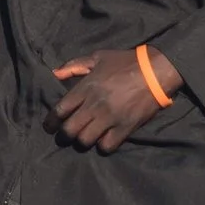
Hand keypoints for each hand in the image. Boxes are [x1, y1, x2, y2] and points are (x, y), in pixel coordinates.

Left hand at [46, 45, 179, 152]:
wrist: (155, 72)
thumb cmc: (124, 63)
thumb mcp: (97, 58)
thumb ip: (74, 66)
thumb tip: (55, 73)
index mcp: (86, 87)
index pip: (60, 109)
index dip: (51, 121)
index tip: (48, 127)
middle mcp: (95, 105)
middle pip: (70, 129)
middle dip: (63, 136)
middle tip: (63, 137)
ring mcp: (110, 118)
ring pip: (85, 140)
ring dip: (81, 141)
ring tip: (82, 139)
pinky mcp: (125, 128)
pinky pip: (107, 146)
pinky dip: (102, 146)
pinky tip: (102, 141)